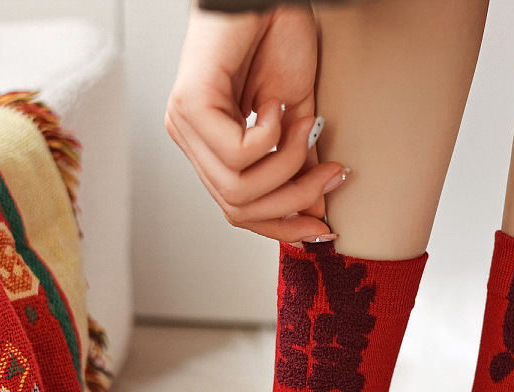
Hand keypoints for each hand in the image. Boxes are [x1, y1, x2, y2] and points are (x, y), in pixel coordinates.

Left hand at [166, 4, 346, 242]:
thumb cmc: (278, 41)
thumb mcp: (297, 122)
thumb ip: (300, 168)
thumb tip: (316, 212)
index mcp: (213, 149)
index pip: (239, 211)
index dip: (282, 227)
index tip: (323, 229)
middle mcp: (192, 142)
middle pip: (238, 209)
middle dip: (293, 199)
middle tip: (329, 174)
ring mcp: (185, 125)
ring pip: (237, 189)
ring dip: (285, 163)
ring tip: (298, 127)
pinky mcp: (188, 105)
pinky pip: (236, 154)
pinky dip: (269, 135)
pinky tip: (273, 105)